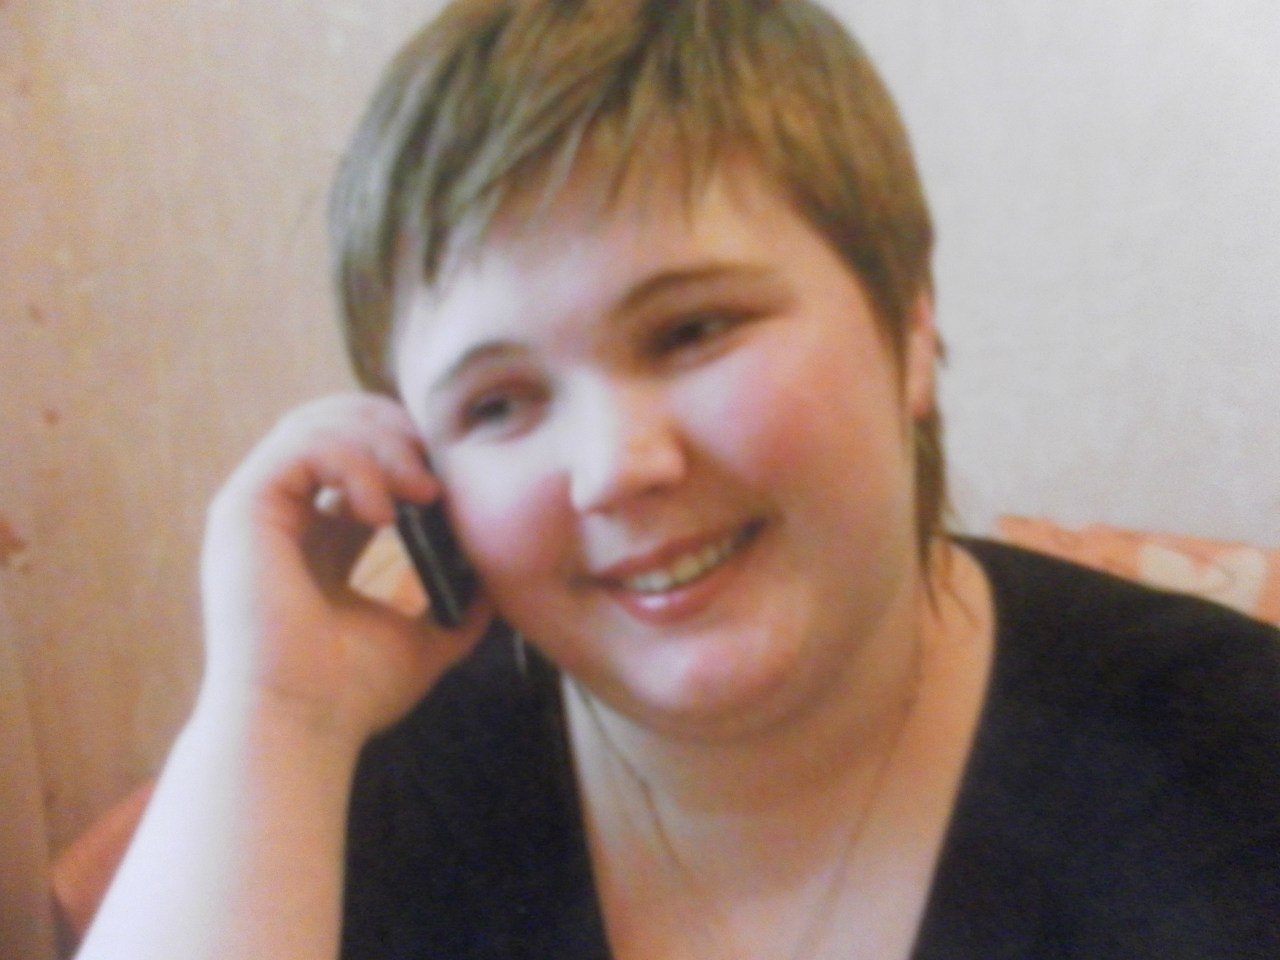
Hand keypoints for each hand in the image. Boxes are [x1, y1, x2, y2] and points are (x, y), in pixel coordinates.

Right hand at [199, 393, 490, 747]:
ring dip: (382, 444)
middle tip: (438, 469)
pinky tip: (386, 513)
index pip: (357, 459)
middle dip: (394, 430)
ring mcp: (257, 511)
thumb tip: (496, 588)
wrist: (303, 728)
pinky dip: (353, 463)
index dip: (405, 451)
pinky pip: (301, 445)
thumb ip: (456, 610)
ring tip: (422, 491)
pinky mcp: (241, 511)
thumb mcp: (423, 640)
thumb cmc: (351, 696)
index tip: (450, 481)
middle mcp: (282, 517)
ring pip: (317, 423)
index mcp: (317, 539)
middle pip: (333, 424)